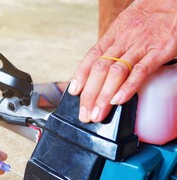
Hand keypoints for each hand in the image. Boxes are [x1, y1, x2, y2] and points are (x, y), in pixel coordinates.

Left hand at [69, 0, 176, 122]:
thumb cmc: (153, 13)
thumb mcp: (128, 25)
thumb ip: (116, 44)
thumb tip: (105, 66)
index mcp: (115, 34)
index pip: (91, 57)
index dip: (80, 76)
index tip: (74, 92)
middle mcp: (124, 41)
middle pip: (99, 70)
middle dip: (89, 94)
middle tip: (85, 113)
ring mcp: (141, 46)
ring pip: (115, 73)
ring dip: (103, 96)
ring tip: (97, 113)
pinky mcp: (159, 50)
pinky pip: (140, 71)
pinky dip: (127, 87)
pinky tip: (118, 100)